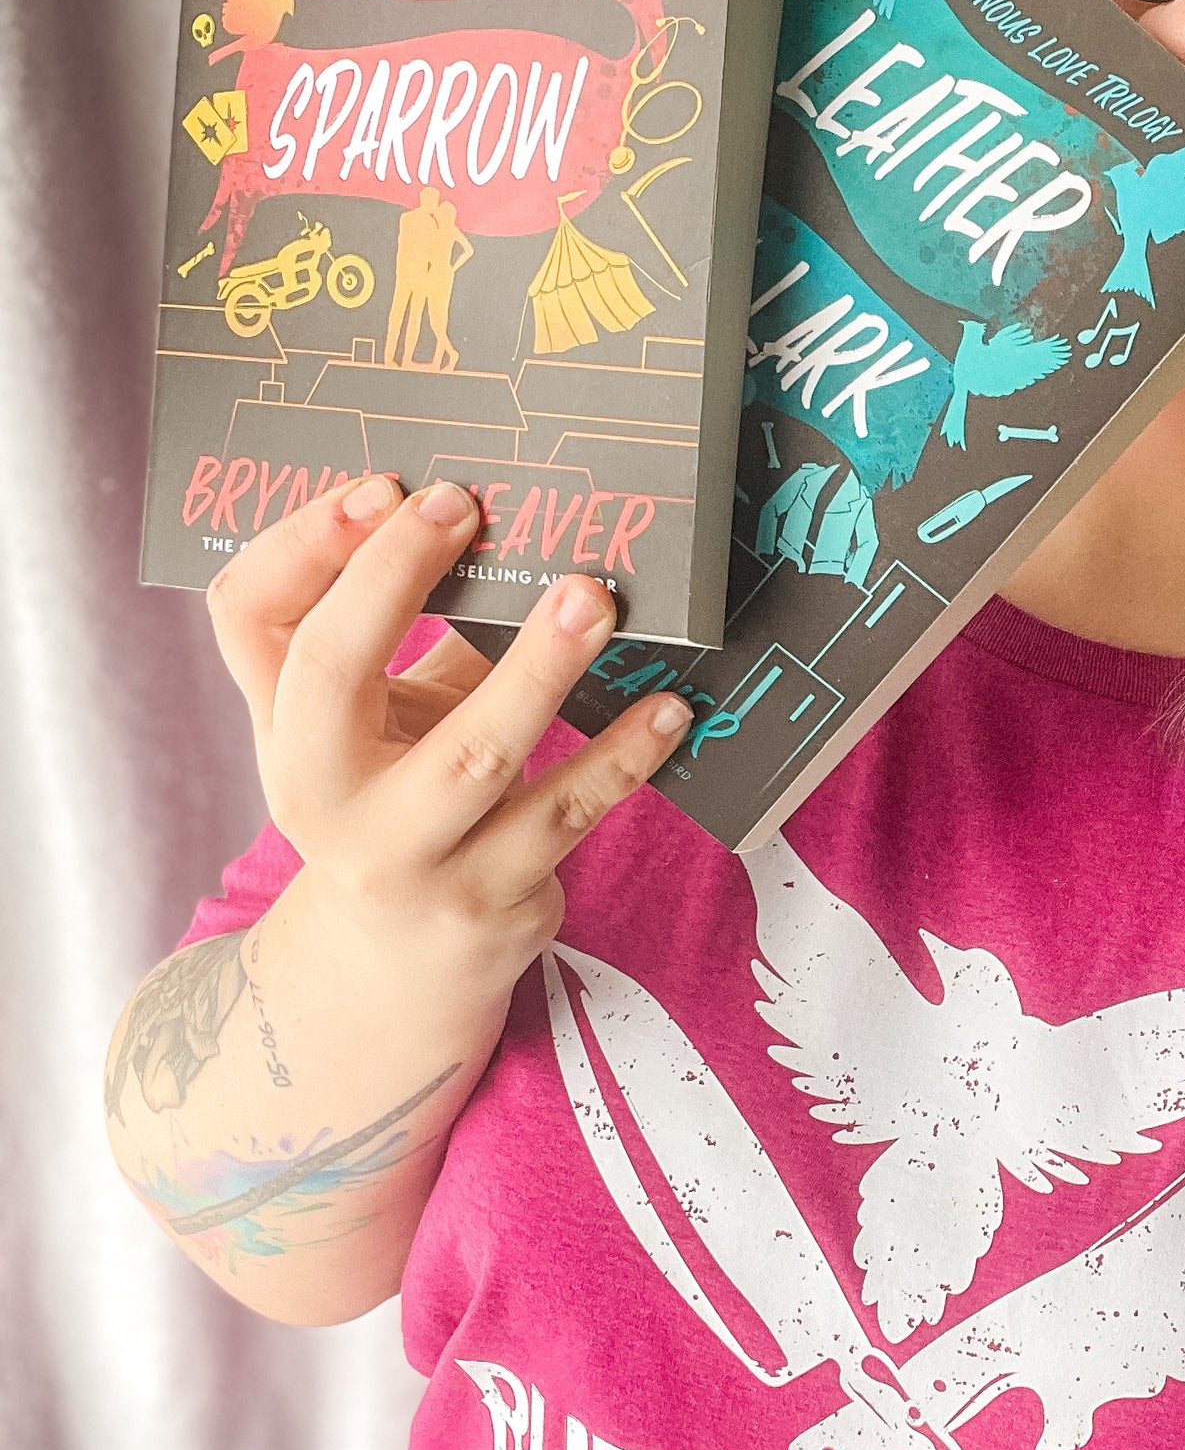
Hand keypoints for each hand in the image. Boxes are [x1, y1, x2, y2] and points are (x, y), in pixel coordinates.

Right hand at [206, 475, 688, 987]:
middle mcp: (318, 794)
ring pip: (469, 755)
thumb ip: (412, 633)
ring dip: (539, 670)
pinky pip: (565, 816)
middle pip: (330, 672)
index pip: (252, 615)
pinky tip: (667, 710)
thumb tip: (509, 520)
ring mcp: (402, 856)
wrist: (401, 964)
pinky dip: (621, 758)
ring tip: (594, 601)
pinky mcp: (486, 899)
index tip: (386, 485)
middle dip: (394, 579)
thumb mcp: (378, 722)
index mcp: (281, 726)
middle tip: (465, 506)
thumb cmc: (399, 797)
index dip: (306, 542)